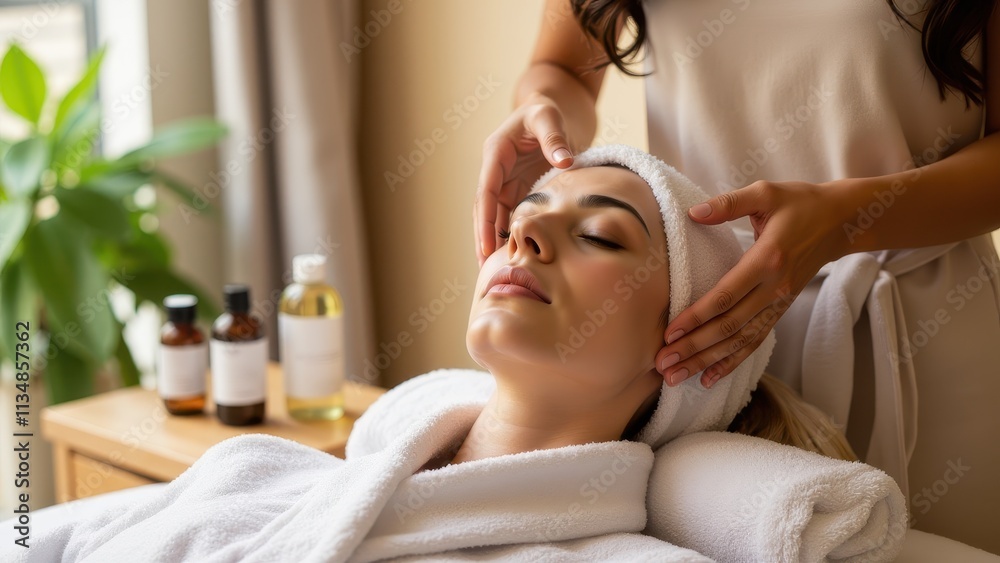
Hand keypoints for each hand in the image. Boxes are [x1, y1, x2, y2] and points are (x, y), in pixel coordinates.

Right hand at [475, 94, 575, 266]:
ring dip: (492, 239)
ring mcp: (505, 179)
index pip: (485, 192)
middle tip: (483, 266)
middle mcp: (496, 169)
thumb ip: (555, 139)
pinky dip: (508, 232)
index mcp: (496, 153)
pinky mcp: (517, 187)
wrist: (552, 108)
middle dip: (482, 236)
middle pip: (484, 208)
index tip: (484, 245)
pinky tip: (511, 252)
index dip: (484, 220)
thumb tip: (564, 162)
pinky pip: (509, 213)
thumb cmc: (548, 109)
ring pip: (495, 214)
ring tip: (491, 267)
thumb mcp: (550, 117)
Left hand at [656, 179, 852, 387]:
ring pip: (740, 340)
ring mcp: (780, 302)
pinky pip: (755, 341)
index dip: (697, 317)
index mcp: (767, 259)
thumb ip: (729, 203)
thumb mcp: (765, 192)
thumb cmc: (799, 203)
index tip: (670, 333)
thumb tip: (693, 212)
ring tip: (676, 377)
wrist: (841, 221)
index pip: (726, 296)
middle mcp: (775, 288)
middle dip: (694, 348)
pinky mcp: (781, 309)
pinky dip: (732, 362)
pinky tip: (709, 378)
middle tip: (662, 363)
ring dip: (707, 362)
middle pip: (729, 326)